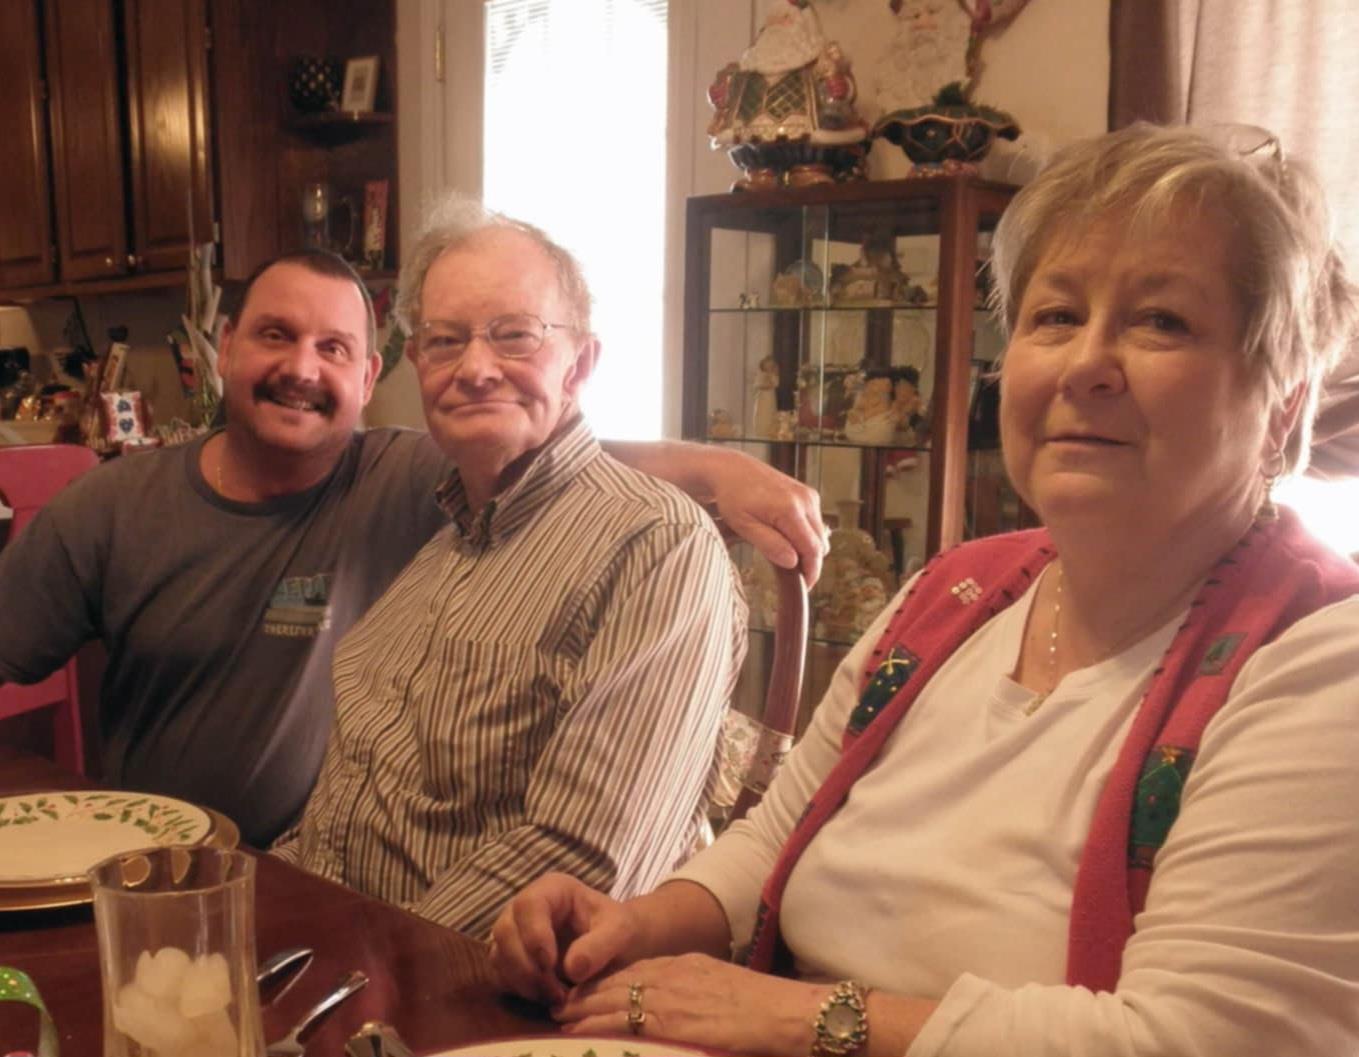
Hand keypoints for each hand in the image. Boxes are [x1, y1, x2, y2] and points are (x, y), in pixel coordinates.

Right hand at [488, 873, 643, 1005]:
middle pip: (505, 930)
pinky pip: (498, 974)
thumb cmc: (616, 929)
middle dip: (526, 966)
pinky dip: (517, 989)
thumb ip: (600, 945)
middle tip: (555, 992)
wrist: (615, 947)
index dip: (534, 934)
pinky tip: (543, 998)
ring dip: (522, 981)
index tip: (550, 963)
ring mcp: (514, 932)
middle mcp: (526, 907)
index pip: (528, 904)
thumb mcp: (621, 931)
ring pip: (498, 954)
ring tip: (555, 998)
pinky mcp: (510, 957)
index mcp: (553, 889)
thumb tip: (571, 968)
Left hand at [555, 953, 822, 1055]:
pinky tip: (580, 1033)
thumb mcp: (721, 988)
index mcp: (685, 966)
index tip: (583, 991)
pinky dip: (599, 1026)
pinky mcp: (672, 1021)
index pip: (635, 971)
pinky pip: (626, 1022)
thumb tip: (679, 1012)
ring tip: (560, 1017)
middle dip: (586, 994)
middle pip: (618, 982)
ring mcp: (671, 997)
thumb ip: (695, 993)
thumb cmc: (763, 1008)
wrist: (787, 1013)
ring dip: (584, 1009)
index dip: (606, 982)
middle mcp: (673, 976)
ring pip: (615, 999)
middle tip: (559, 1004)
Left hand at [707, 450, 828, 584]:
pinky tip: (786, 537)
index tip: (804, 588)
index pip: (812, 550)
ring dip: (808, 549)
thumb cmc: (733, 497)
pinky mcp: (808, 494)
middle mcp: (806, 501)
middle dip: (810, 563)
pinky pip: (815, 523)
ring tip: (786, 555)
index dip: (811, 572)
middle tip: (792, 576)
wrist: (732, 470)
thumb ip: (769, 544)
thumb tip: (793, 563)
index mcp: (790, 510)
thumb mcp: (744, 525)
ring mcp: (809, 496)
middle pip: (821, 544)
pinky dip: (806, 535)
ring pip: (820, 535)